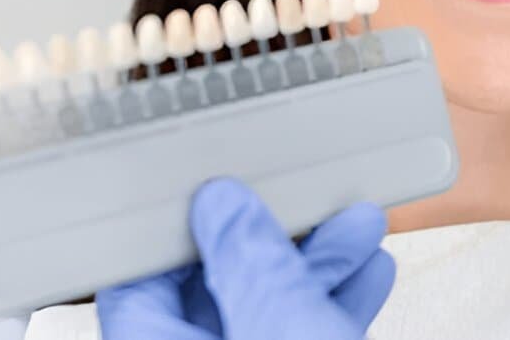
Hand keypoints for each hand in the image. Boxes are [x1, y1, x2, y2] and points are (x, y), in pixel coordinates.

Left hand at [97, 179, 394, 339]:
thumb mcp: (278, 327)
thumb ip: (247, 264)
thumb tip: (224, 205)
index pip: (139, 278)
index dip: (179, 224)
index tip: (217, 185)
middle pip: (219, 286)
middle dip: (274, 235)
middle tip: (307, 195)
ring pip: (271, 310)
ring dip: (321, 262)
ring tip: (361, 225)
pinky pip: (307, 332)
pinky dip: (338, 302)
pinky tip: (370, 272)